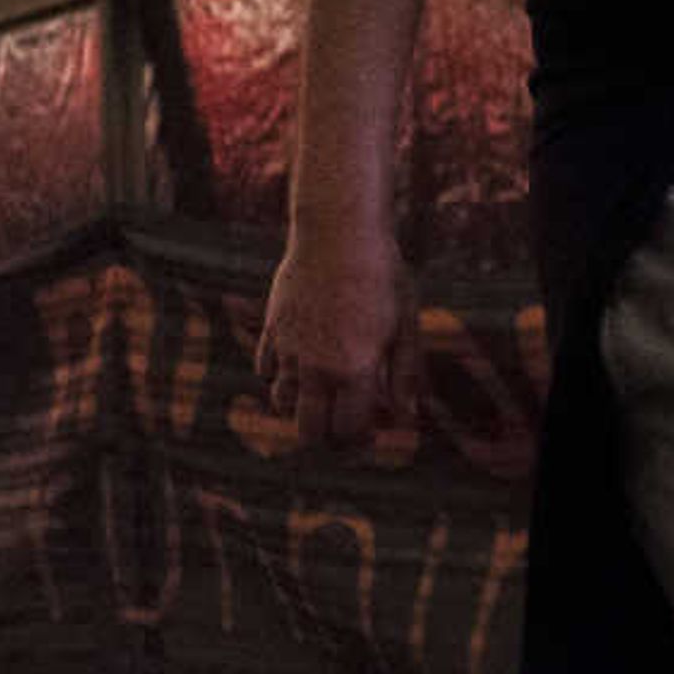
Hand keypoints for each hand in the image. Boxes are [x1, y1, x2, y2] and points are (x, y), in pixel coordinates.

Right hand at [255, 235, 416, 451]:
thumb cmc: (382, 277)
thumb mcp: (405, 325)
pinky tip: (302, 361)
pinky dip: (280, 374)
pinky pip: (265, 370)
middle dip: (325, 438)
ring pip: (281, 402)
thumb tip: (407, 420)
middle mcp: (316, 368)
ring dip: (301, 405)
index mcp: (354, 371)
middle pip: (308, 431)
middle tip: (341, 425)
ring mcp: (289, 350)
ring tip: (323, 392)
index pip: (348, 432)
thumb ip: (405, 375)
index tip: (370, 432)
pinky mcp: (271, 329)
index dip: (360, 440)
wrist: (339, 232)